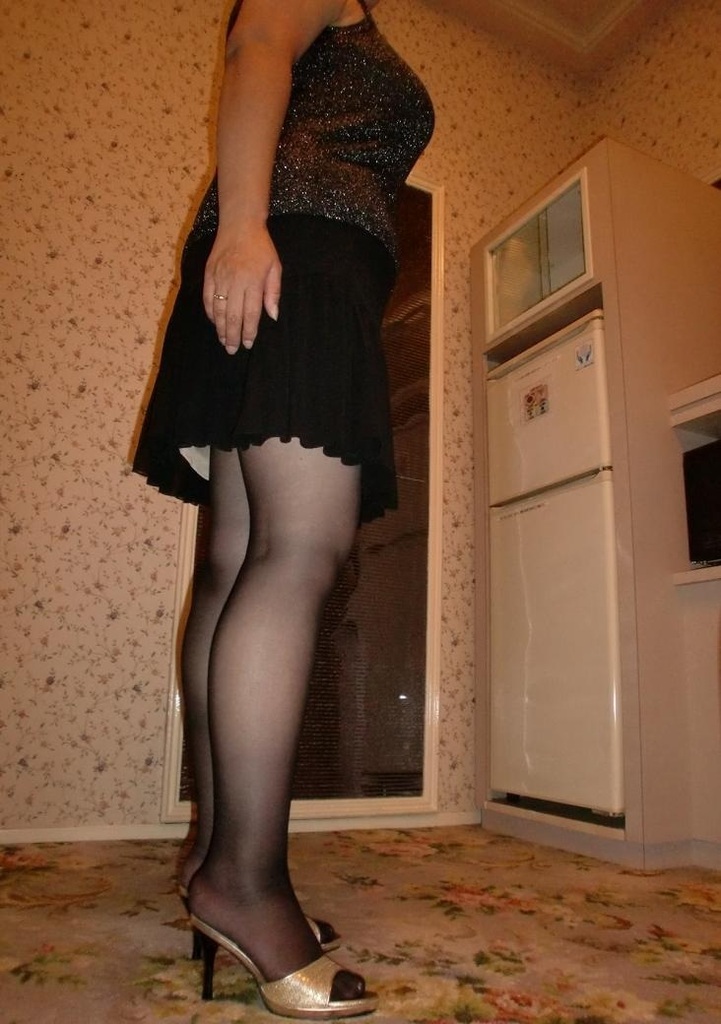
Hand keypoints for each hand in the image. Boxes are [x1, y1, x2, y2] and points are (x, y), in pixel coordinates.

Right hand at [203, 224, 281, 353]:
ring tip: (224, 341)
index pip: (250, 313)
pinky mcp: (209, 274)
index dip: (249, 331)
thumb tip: (273, 316)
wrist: (239, 225)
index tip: (248, 344)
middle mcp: (235, 281)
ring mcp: (220, 277)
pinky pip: (207, 298)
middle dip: (232, 335)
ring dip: (220, 328)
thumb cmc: (261, 247)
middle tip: (232, 350)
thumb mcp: (275, 268)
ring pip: (218, 310)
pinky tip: (215, 322)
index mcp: (253, 281)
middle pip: (232, 316)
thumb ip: (274, 293)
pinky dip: (210, 312)